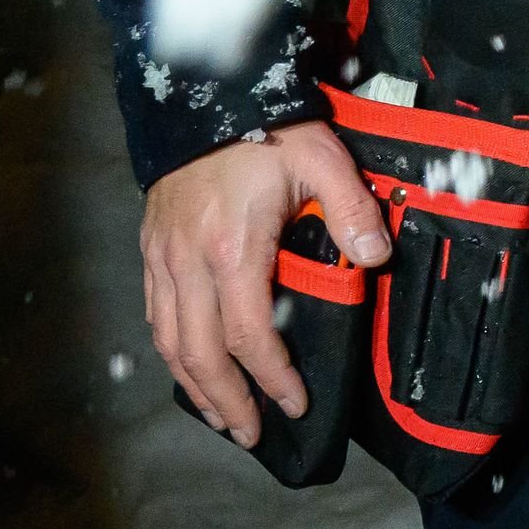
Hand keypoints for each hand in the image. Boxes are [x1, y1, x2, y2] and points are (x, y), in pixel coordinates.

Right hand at [142, 124, 387, 446]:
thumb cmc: (269, 129)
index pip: (250, 335)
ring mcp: (163, 259)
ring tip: (222, 417)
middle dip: (228, 400)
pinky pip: (156, 316)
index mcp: (233, 250)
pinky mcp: (151, 250)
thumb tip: (376, 257)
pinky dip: (173, 352)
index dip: (272, 377)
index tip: (295, 404)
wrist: (204, 94)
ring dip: (195, 386)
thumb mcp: (323, 159)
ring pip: (170, 342)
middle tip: (253, 434)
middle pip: (200, 354)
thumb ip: (353, 210)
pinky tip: (191, 368)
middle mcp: (189, 264)